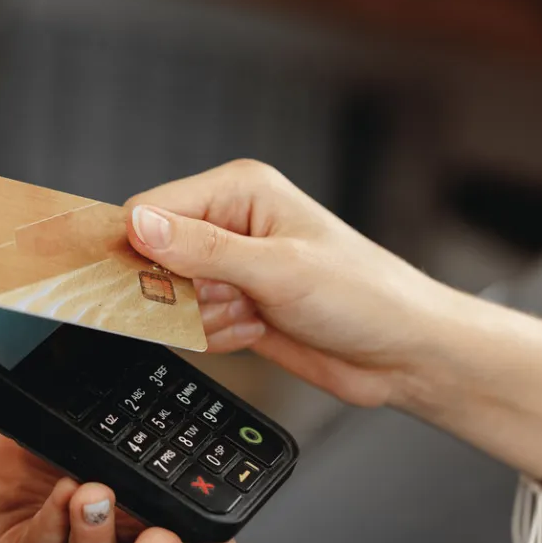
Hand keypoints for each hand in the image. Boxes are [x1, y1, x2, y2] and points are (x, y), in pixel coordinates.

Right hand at [124, 159, 438, 407]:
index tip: (147, 284)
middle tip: (227, 297)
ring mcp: (232, 268)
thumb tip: (140, 225)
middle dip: (181, 291)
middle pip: (153, 257)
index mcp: (240, 190)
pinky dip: (216, 336)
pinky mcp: (235, 306)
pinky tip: (257, 328)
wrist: (402, 352)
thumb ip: (204, 249)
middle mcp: (231, 223)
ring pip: (169, 298)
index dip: (140, 248)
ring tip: (254, 312)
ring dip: (204, 317)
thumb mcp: (280, 269)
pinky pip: (191, 326)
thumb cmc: (364, 294)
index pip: (151, 208)